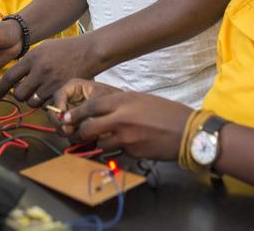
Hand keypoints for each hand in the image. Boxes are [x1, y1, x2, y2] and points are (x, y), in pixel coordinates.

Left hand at [0, 35, 98, 106]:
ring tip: (39, 92)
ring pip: (32, 102)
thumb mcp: (43, 48)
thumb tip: (15, 76)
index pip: (9, 77)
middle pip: (19, 94)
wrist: (88, 51)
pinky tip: (50, 93)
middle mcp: (40, 71)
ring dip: (33, 100)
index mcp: (32, 58)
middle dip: (19, 95)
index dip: (0, 88)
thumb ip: (28, 62)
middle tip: (24, 91)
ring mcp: (51, 83)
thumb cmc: (66, 48)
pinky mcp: (61, 91)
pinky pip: (46, 104)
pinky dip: (46, 102)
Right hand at [51, 78, 120, 134]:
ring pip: (60, 125)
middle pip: (54, 112)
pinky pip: (68, 133)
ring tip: (83, 135)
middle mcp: (69, 100)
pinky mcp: (75, 125)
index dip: (58, 107)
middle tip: (70, 131)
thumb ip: (81, 111)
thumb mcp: (98, 102)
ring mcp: (71, 113)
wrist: (125, 109)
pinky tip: (87, 139)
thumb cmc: (113, 99)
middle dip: (62, 124)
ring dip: (69, 133)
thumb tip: (65, 124)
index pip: (58, 96)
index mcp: (73, 87)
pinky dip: (76, 138)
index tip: (64, 119)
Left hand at [63, 90, 192, 160]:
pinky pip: (115, 155)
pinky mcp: (132, 153)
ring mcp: (126, 138)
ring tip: (104, 142)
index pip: (90, 107)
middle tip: (80, 134)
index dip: (75, 114)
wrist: (187, 131)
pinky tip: (121, 149)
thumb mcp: (140, 99)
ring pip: (100, 144)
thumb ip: (120, 104)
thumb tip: (103, 111)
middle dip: (81, 133)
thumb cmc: (166, 112)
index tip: (67, 118)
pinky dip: (114, 153)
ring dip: (99, 144)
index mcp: (122, 101)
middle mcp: (120, 118)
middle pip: (88, 128)